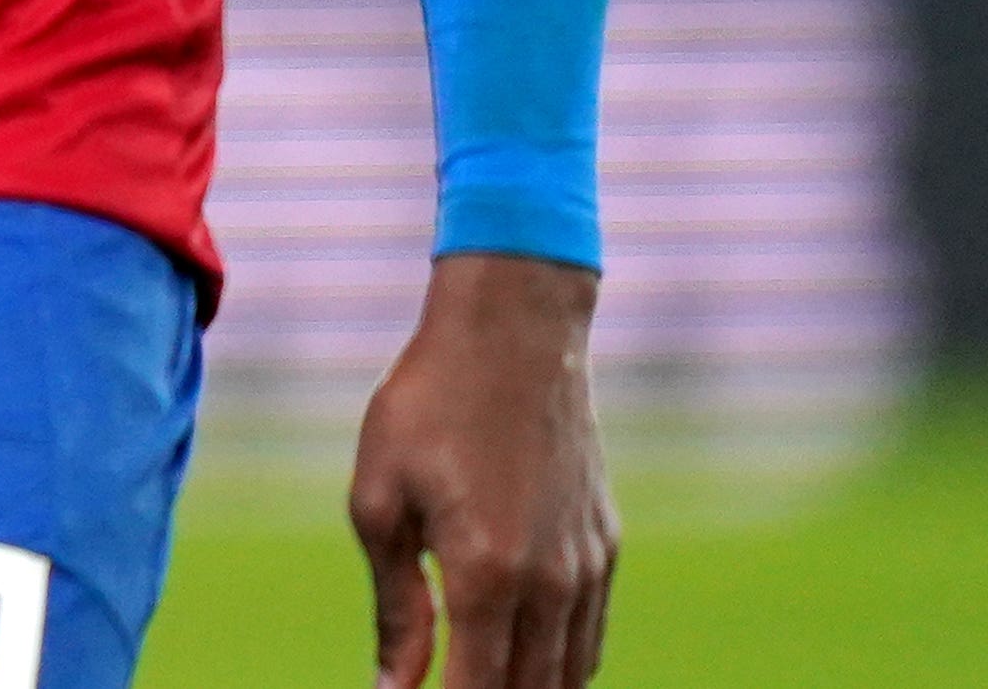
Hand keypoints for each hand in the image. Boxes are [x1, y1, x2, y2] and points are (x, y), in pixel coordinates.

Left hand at [349, 252, 617, 688]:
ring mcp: (588, 568)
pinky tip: (516, 655)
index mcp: (486, 575)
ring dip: (522, 687)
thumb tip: (392, 687)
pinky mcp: (607, 547)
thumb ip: (396, 606)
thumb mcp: (380, 500)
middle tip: (441, 680)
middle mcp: (549, 584)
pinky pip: (589, 638)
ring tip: (472, 671)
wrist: (512, 335)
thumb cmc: (427, 409)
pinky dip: (558, 665)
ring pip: (567, 677)